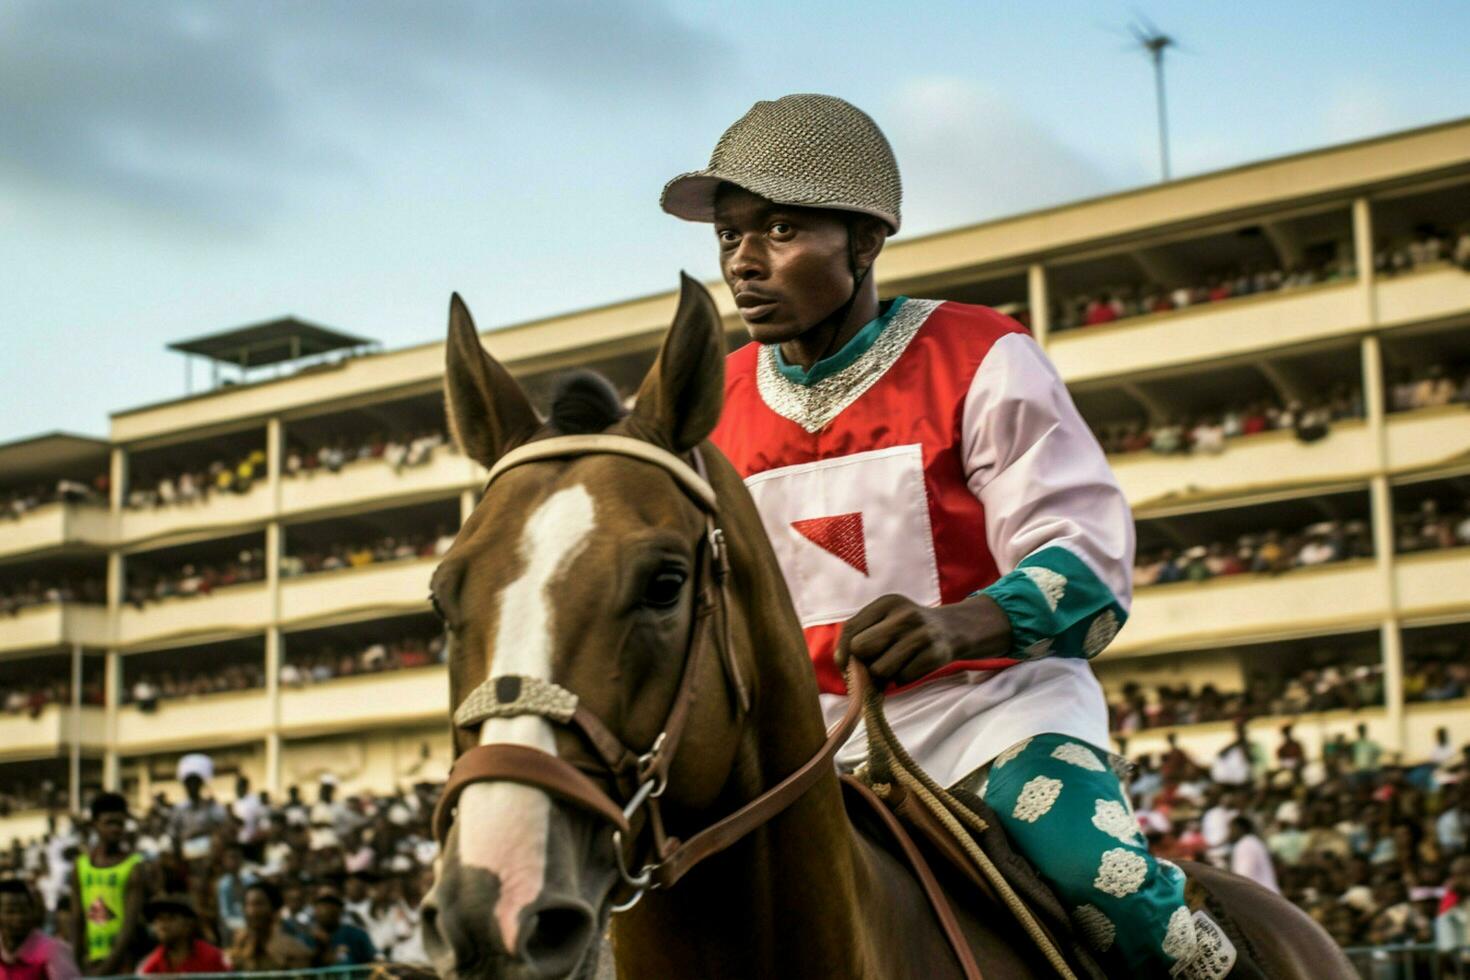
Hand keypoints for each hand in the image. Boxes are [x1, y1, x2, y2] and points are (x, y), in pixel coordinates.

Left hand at [836, 594, 1010, 687]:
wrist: (953, 629)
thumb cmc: (908, 629)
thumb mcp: (887, 619)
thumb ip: (863, 635)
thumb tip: (846, 667)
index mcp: (887, 603)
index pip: (851, 628)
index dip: (842, 651)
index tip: (845, 665)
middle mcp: (904, 615)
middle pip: (861, 648)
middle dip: (863, 662)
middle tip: (873, 666)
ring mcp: (921, 634)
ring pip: (880, 669)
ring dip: (883, 675)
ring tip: (895, 665)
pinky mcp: (935, 654)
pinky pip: (902, 678)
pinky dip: (902, 679)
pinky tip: (911, 668)